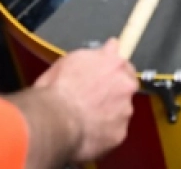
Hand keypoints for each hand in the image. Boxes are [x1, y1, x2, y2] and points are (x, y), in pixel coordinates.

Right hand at [33, 40, 138, 161]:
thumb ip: (96, 54)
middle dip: (114, 92)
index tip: (110, 72)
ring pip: (121, 111)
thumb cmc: (58, 89)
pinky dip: (104, 132)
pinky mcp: (119, 134)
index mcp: (114, 64)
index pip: (124, 62)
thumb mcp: (71, 59)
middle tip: (93, 98)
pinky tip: (88, 131)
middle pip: (126, 87)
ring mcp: (124, 111)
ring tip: (86, 118)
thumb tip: (110, 47)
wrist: (54, 120)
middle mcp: (125, 86)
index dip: (114, 69)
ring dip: (109, 113)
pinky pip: (113, 132)